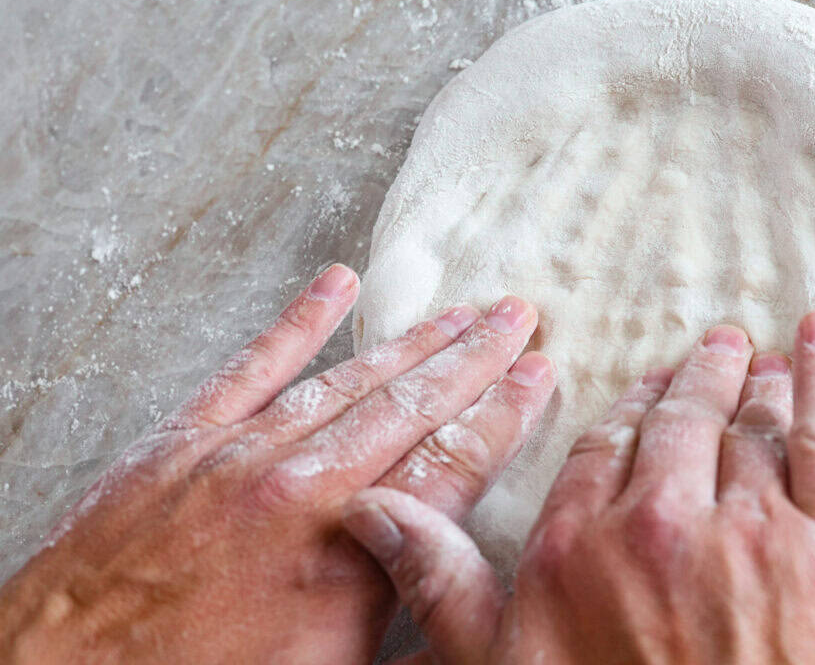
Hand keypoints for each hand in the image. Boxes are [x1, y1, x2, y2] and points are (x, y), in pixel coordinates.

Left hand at [0, 265, 555, 663]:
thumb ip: (409, 623)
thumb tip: (473, 606)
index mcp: (347, 556)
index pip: (451, 464)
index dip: (503, 414)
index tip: (539, 375)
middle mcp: (301, 491)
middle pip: (409, 406)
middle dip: (473, 357)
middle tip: (517, 316)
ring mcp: (239, 457)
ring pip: (347, 381)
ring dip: (411, 343)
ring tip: (458, 310)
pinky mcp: (182, 443)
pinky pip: (254, 366)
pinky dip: (299, 323)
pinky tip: (336, 285)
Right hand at [346, 311, 814, 664]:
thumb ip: (446, 588)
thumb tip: (373, 513)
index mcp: (581, 548)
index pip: (603, 451)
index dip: (627, 415)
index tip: (641, 390)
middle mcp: (663, 523)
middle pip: (679, 425)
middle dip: (694, 380)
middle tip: (711, 348)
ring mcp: (754, 531)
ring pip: (750, 426)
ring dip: (754, 382)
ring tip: (757, 359)